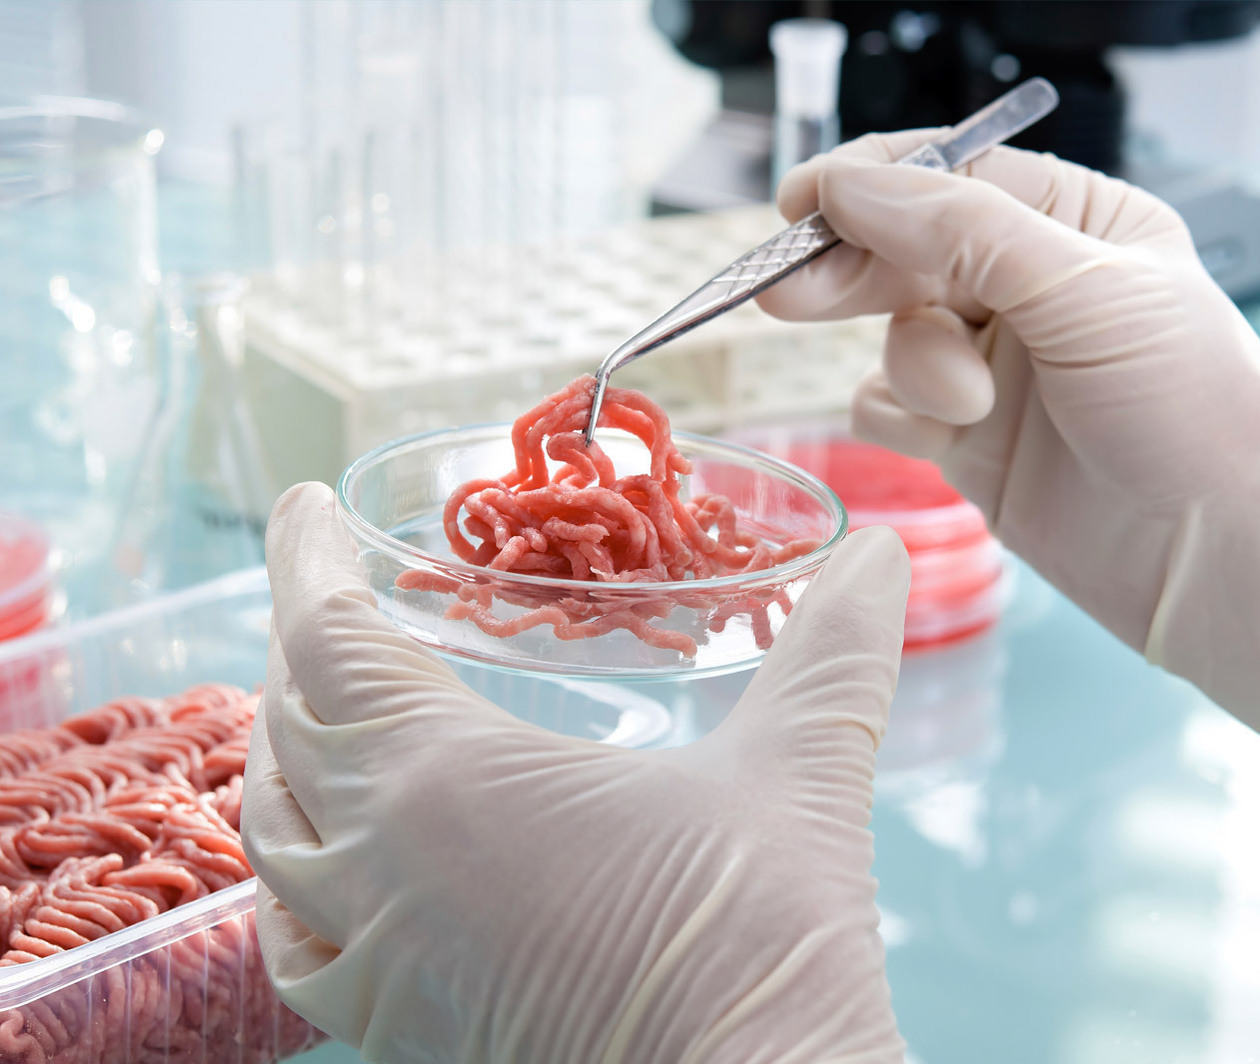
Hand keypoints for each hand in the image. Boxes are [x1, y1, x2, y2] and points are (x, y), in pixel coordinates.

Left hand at [243, 483, 909, 1063]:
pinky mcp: (394, 1032)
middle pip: (288, 728)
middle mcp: (383, 866)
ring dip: (280, 759)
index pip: (328, 640)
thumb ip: (835, 648)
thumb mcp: (799, 772)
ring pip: (269, 839)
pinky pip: (291, 949)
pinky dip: (287, 886)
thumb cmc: (761, 938)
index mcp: (450, 778)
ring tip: (311, 715)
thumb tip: (882, 553)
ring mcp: (376, 959)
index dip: (306, 560)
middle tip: (335, 602)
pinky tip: (322, 872)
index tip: (308, 507)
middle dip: (302, 649)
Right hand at [758, 133, 1259, 718]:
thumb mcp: (1081, 294)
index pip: (951, 177)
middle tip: (786, 294)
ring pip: (891, 335)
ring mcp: (989, 364)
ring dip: (918, 368)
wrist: (1205, 557)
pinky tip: (947, 438)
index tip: (800, 200)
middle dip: (851, 272)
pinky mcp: (960, 436)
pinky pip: (884, 404)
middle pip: (902, 251)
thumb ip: (960, 231)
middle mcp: (1026, 287)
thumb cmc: (1185, 412)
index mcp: (1075, 224)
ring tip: (969, 407)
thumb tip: (848, 185)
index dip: (872, 182)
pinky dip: (900, 418)